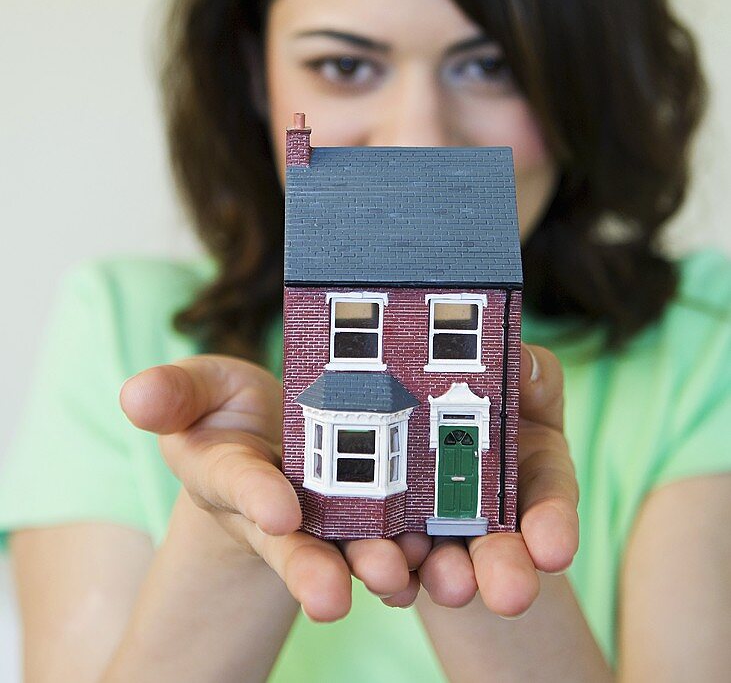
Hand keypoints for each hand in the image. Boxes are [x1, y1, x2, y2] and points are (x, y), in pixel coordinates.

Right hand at [119, 356, 429, 621]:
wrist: (271, 438)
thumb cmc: (226, 410)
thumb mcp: (197, 390)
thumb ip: (173, 393)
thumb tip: (135, 395)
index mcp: (228, 472)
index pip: (239, 485)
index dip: (257, 495)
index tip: (278, 512)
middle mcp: (276, 508)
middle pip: (292, 542)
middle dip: (311, 568)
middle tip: (331, 597)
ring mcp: (324, 518)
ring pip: (347, 550)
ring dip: (372, 566)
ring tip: (395, 579)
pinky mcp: (370, 519)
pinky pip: (392, 544)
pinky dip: (412, 560)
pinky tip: (431, 566)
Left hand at [415, 344, 578, 616]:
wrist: (411, 419)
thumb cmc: (484, 397)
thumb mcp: (518, 383)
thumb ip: (531, 375)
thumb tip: (523, 363)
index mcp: (529, 470)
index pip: (549, 499)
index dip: (554, 524)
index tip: (554, 549)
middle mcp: (487, 517)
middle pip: (501, 551)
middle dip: (505, 570)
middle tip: (510, 592)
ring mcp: (439, 537)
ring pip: (446, 565)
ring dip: (447, 578)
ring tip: (448, 584)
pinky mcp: (392, 547)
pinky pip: (392, 567)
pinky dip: (394, 578)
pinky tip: (393, 581)